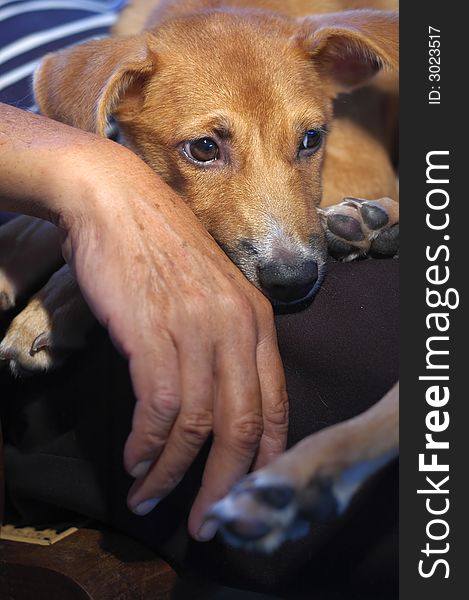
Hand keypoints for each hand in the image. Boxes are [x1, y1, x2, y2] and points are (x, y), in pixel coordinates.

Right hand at [0, 105, 288, 539]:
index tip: (244, 492)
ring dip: (172, 472)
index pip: (276, 407)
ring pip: (196, 425)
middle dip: (223, 484)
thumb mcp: (213, 295)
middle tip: (204, 521)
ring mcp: (197, 329)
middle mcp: (237, 328)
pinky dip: (147, 444)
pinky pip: (159, 409)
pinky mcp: (153, 332)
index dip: (263, 460)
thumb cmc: (162, 251)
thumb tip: (216, 410)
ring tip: (149, 494)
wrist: (118, 202)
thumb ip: (225, 346)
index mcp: (259, 321)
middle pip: (243, 427)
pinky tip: (134, 458)